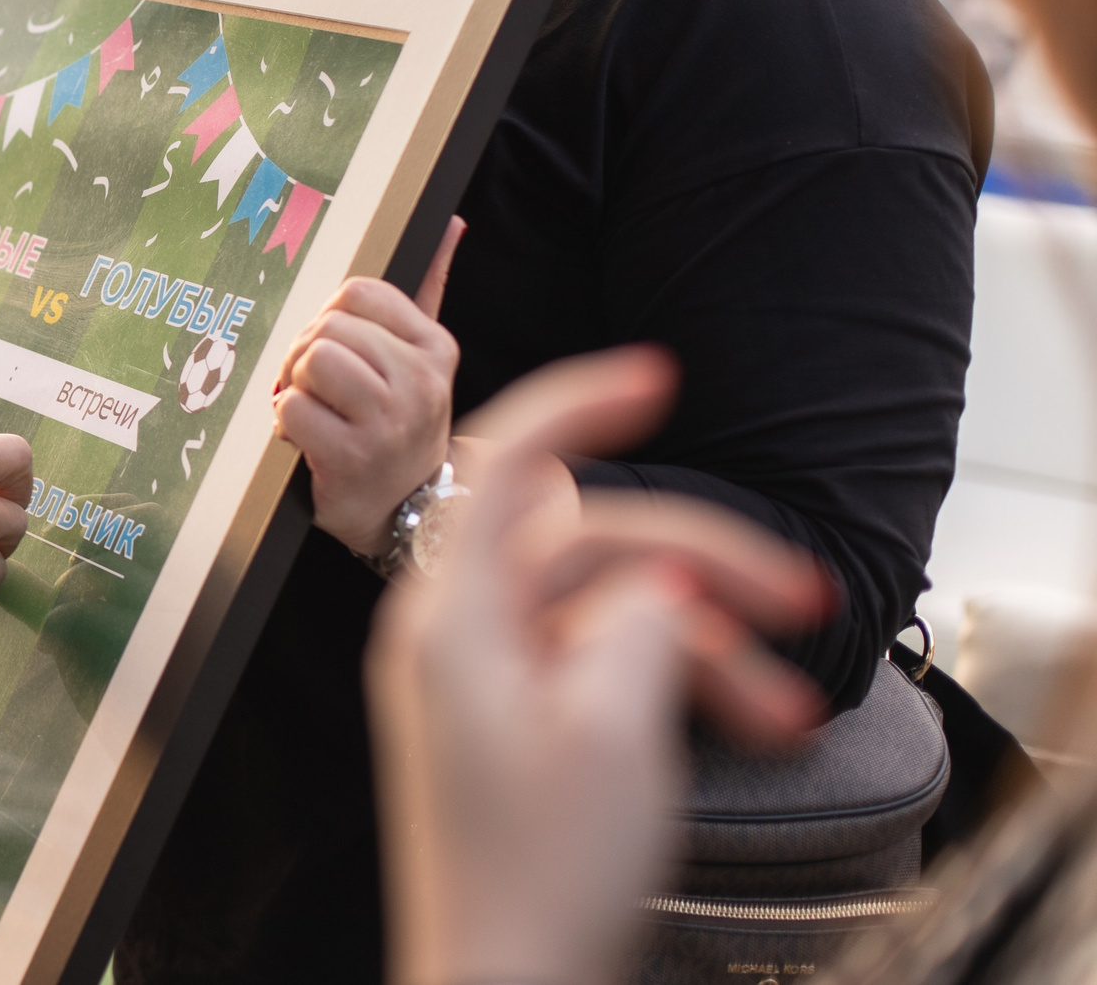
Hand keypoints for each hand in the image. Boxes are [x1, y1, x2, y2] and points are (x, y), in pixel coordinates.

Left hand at [273, 216, 464, 556]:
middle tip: (319, 389)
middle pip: (327, 327)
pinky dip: (284, 421)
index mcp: (435, 347)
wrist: (406, 510)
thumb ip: (430, 287)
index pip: (357, 291)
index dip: (329, 317)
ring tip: (316, 411)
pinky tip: (308, 439)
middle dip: (306, 354)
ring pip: (310, 361)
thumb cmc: (400, 423)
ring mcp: (389, 422)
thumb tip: (451, 222)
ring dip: (295, 386)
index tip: (337, 349)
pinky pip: (290, 407)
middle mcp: (421, 382)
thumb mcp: (423, 358)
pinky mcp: (353, 458)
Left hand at [366, 348, 833, 984]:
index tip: (659, 379)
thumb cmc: (537, 878)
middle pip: (586, 546)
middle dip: (703, 564)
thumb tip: (656, 581)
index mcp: (450, 615)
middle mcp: (454, 632)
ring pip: (606, 614)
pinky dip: (673, 685)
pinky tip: (748, 721)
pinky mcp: (514, 725)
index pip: (505, 465)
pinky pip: (597, 669)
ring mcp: (483, 679)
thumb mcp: (613, 733)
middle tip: (807, 603)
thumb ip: (641, 622)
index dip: (579, 404)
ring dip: (708, 644)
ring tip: (792, 713)